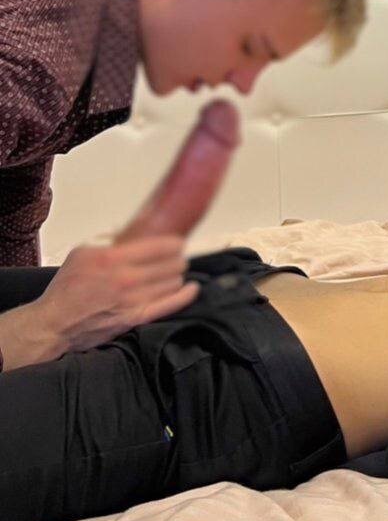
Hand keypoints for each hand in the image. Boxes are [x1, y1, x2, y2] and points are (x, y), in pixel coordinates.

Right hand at [1, 100, 239, 368]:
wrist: (51, 329)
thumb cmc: (71, 287)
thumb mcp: (92, 252)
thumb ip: (124, 241)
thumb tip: (162, 219)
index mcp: (111, 255)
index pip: (164, 238)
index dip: (185, 223)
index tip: (203, 191)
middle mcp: (123, 276)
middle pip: (175, 256)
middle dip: (177, 251)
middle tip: (175, 247)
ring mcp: (132, 301)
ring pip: (176, 277)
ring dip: (177, 272)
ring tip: (165, 271)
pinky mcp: (135, 320)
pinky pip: (174, 301)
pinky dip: (185, 292)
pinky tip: (190, 286)